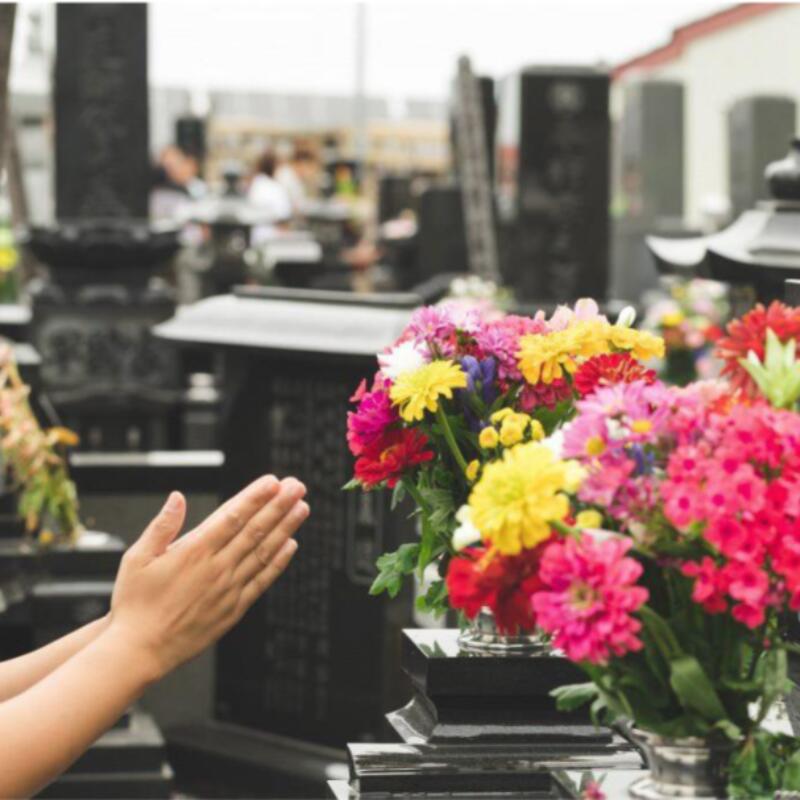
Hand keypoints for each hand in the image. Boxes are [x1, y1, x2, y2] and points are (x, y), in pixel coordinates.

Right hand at [108, 475, 307, 679]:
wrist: (140, 650)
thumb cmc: (135, 604)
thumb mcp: (137, 558)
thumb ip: (162, 526)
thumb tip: (177, 498)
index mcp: (193, 552)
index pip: (232, 516)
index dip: (255, 496)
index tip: (272, 481)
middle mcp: (216, 568)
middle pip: (255, 530)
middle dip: (279, 505)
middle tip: (297, 486)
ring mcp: (228, 589)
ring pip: (264, 552)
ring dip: (285, 528)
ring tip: (301, 508)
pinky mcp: (234, 608)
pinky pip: (262, 580)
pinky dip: (279, 562)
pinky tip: (291, 545)